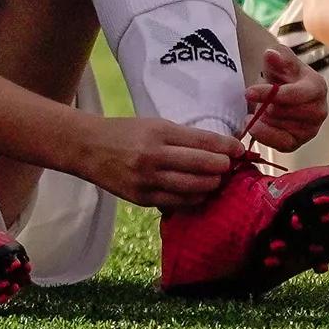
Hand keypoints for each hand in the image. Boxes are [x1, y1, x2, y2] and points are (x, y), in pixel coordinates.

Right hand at [74, 113, 249, 210]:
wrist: (87, 148)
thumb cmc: (125, 133)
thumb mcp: (155, 125)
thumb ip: (184, 138)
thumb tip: (219, 149)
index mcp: (159, 133)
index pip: (204, 141)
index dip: (228, 147)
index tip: (241, 150)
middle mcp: (154, 157)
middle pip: (204, 166)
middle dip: (224, 167)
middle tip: (230, 167)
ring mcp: (147, 180)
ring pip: (195, 188)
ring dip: (212, 185)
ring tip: (216, 180)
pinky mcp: (142, 199)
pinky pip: (178, 203)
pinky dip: (194, 198)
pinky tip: (199, 193)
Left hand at [239, 45, 327, 152]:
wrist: (284, 93)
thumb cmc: (284, 77)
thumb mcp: (281, 62)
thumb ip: (277, 57)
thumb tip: (270, 54)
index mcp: (317, 87)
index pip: (295, 94)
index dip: (270, 94)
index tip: (248, 92)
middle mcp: (319, 110)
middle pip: (285, 112)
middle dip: (266, 106)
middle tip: (255, 100)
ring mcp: (311, 129)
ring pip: (280, 127)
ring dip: (264, 119)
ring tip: (258, 110)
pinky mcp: (299, 143)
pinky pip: (280, 144)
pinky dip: (264, 135)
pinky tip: (255, 125)